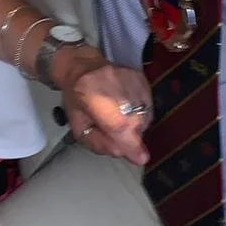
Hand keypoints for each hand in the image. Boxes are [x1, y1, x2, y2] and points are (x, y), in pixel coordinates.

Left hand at [57, 48, 151, 165]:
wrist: (84, 67)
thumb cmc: (78, 100)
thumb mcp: (79, 128)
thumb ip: (99, 144)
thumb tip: (123, 153)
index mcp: (91, 96)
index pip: (117, 124)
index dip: (131, 144)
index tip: (139, 158)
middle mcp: (114, 85)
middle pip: (134, 122)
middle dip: (130, 136)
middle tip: (115, 130)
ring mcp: (130, 79)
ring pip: (144, 115)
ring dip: (136, 125)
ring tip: (119, 116)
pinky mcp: (141, 78)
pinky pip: (148, 105)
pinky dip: (140, 113)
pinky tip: (127, 108)